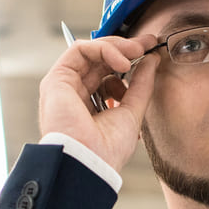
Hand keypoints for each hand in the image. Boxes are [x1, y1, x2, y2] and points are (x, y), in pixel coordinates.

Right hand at [38, 33, 160, 172]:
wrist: (91, 164)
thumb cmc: (107, 151)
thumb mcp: (133, 112)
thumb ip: (141, 85)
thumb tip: (151, 60)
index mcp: (91, 104)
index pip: (109, 72)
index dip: (130, 58)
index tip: (152, 50)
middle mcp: (76, 93)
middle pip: (100, 59)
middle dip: (126, 48)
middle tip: (148, 44)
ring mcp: (64, 86)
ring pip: (90, 51)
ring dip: (117, 47)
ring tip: (137, 52)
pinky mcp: (56, 80)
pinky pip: (79, 50)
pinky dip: (103, 49)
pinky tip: (122, 61)